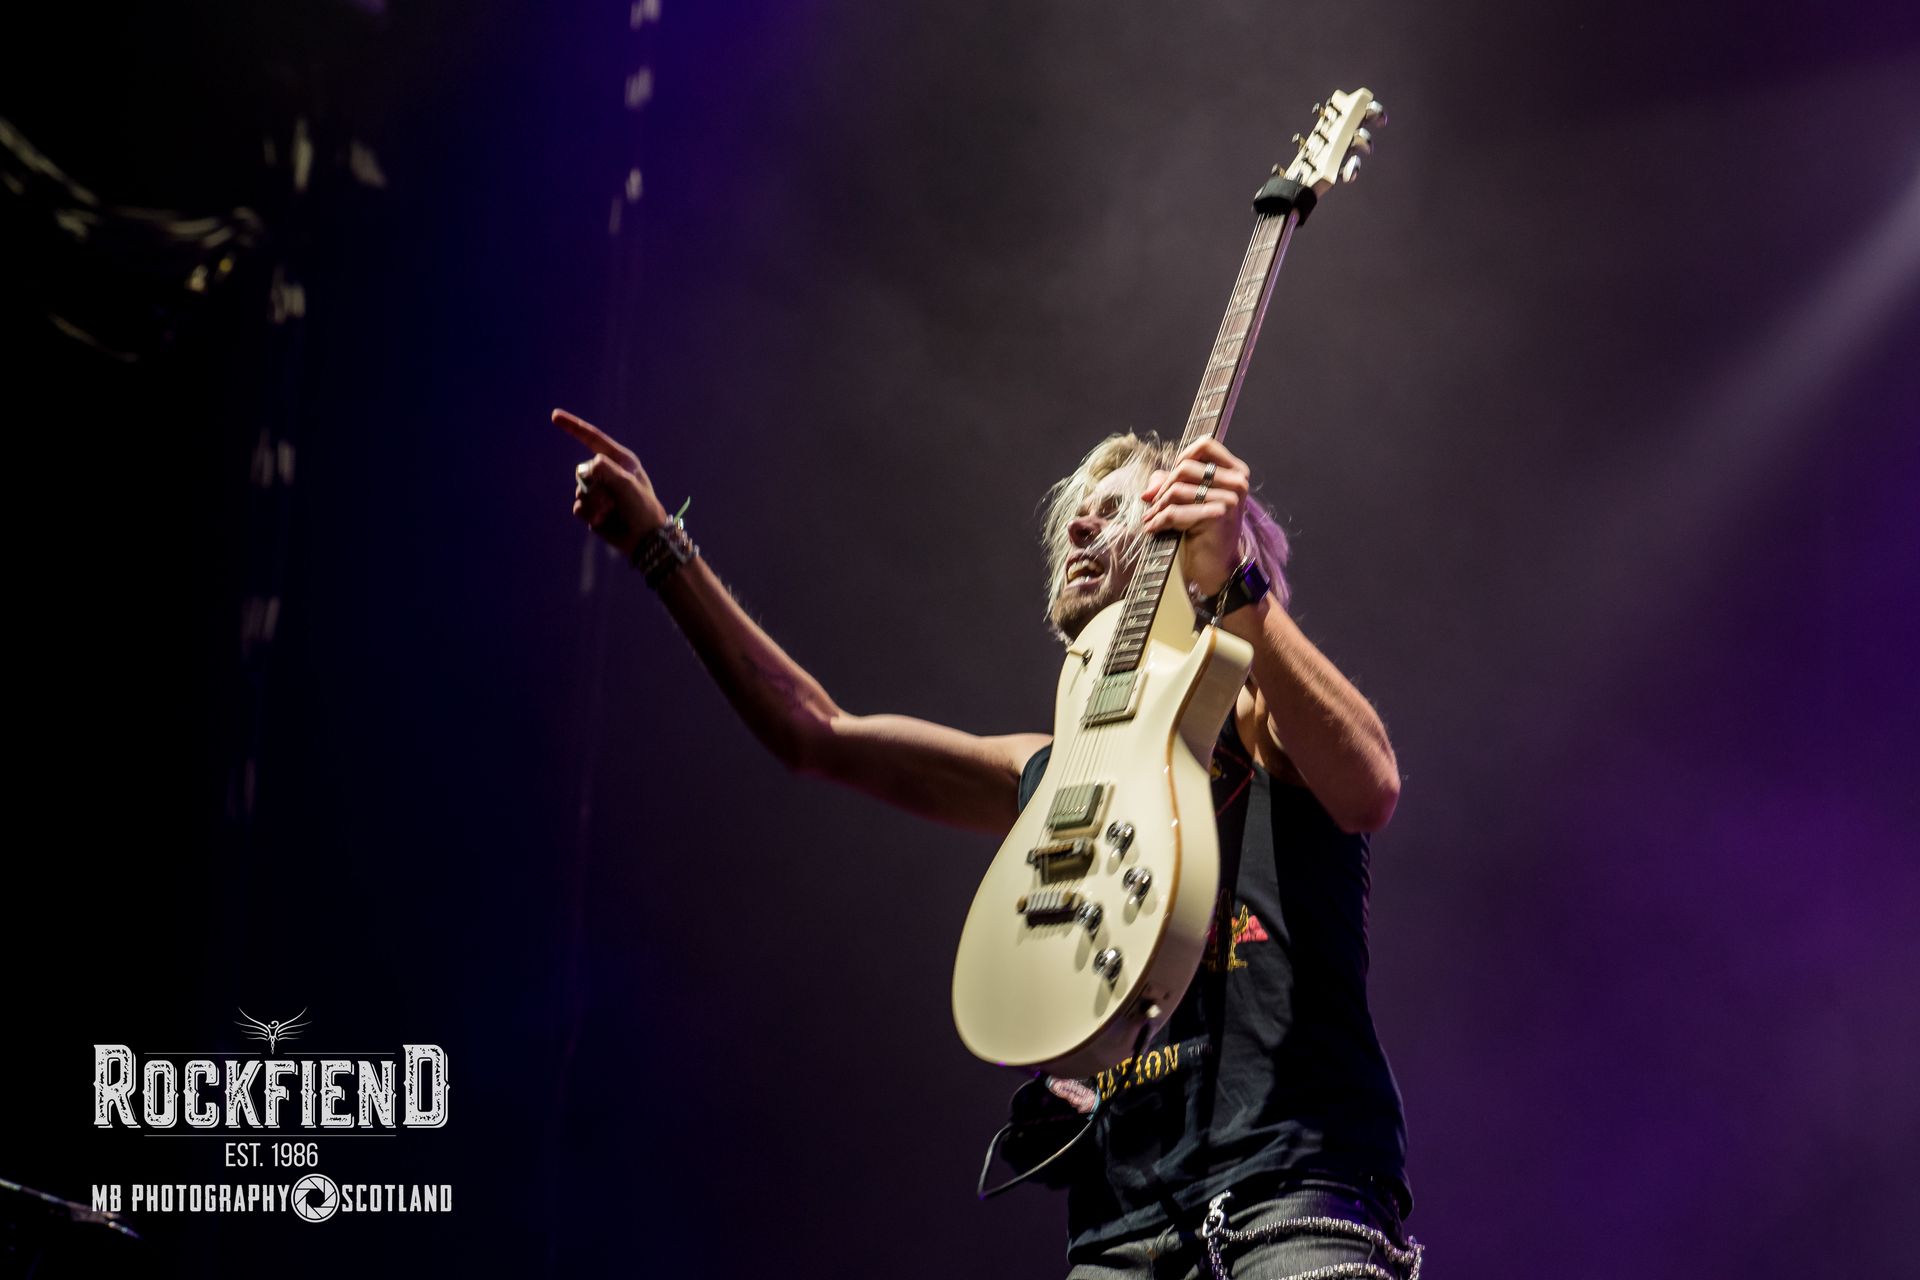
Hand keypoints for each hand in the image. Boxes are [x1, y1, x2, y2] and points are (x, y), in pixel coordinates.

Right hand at [553, 408, 670, 560]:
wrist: (645, 539)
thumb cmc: (642, 508)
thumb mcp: (626, 484)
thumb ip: (605, 469)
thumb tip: (586, 467)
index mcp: (620, 460)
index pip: (592, 438)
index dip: (573, 426)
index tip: (555, 415)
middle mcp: (608, 472)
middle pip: (582, 470)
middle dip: (594, 486)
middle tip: (613, 500)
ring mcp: (599, 491)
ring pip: (579, 491)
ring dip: (594, 504)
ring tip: (612, 512)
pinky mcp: (592, 508)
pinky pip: (578, 507)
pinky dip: (589, 514)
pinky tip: (603, 520)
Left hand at [1139, 436, 1250, 596]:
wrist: (1218, 570)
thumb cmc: (1203, 535)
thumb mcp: (1189, 502)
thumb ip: (1172, 483)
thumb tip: (1151, 486)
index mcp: (1236, 472)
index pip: (1205, 445)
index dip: (1181, 457)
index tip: (1170, 480)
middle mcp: (1237, 482)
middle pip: (1185, 467)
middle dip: (1163, 488)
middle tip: (1154, 506)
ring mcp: (1231, 498)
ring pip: (1176, 489)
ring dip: (1157, 507)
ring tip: (1152, 519)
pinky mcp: (1219, 515)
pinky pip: (1175, 511)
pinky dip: (1159, 521)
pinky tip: (1153, 529)